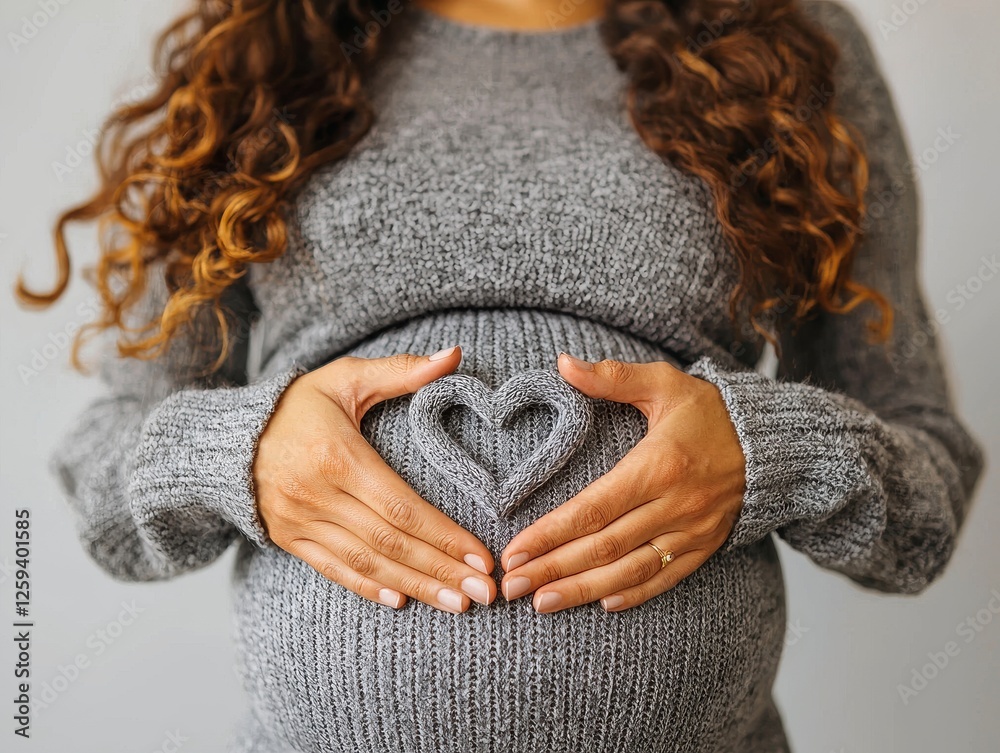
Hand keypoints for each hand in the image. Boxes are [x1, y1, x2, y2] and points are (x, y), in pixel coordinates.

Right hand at [253, 346, 497, 613]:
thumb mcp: (347, 378)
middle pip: (389, 542)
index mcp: (338, 455)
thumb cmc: (299, 404)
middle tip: (483, 593)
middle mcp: (317, 493)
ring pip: (366, 563)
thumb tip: (456, 354)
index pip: (401, 507)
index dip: (444, 536)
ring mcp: (300, 520)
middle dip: (440, 570)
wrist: (228, 435)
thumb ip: (403, 370)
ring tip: (457, 604)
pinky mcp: (288, 538)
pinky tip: (402, 601)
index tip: (481, 557)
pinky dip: (368, 588)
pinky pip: (333, 570)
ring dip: (415, 586)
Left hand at [498, 353, 745, 612]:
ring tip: (542, 604)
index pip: (593, 509)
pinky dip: (634, 593)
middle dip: (553, 568)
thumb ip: (612, 377)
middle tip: (511, 587)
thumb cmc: (711, 411)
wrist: (775, 444)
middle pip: (603, 547)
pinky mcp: (706, 547)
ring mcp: (692, 531)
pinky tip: (602, 604)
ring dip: (583, 590)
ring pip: (630, 570)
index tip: (514, 551)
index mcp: (658, 466)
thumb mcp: (664, 383)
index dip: (550, 534)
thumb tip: (562, 363)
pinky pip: (666, 578)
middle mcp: (674, 505)